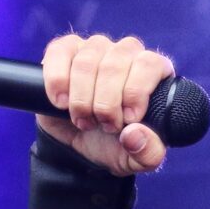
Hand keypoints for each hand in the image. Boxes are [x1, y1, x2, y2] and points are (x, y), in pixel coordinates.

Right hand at [36, 33, 174, 175]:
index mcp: (152, 72)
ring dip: (82, 98)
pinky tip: (61, 102)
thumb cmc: (114, 145)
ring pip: (87, 61)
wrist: (80, 146)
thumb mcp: (137, 160)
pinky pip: (60, 53)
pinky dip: (58, 81)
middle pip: (116, 64)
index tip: (127, 119)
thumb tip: (134, 134)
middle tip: (103, 125)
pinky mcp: (65, 50)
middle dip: (106, 103)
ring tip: (83, 120)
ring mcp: (94, 48)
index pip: (149, 64)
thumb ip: (147, 153)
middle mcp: (125, 53)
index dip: (135, 92)